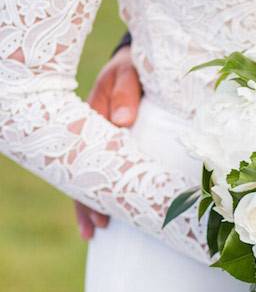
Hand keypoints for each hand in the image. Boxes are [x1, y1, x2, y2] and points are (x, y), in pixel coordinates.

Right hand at [74, 47, 141, 239]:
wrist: (136, 60)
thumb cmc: (132, 67)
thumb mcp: (128, 72)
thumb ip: (126, 91)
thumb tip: (122, 120)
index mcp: (92, 120)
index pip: (85, 162)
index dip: (89, 191)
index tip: (99, 214)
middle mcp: (92, 135)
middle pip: (83, 176)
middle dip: (89, 204)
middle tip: (98, 228)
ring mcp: (100, 142)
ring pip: (92, 176)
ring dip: (95, 202)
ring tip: (97, 230)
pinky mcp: (112, 143)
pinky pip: (106, 170)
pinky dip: (108, 190)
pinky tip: (110, 212)